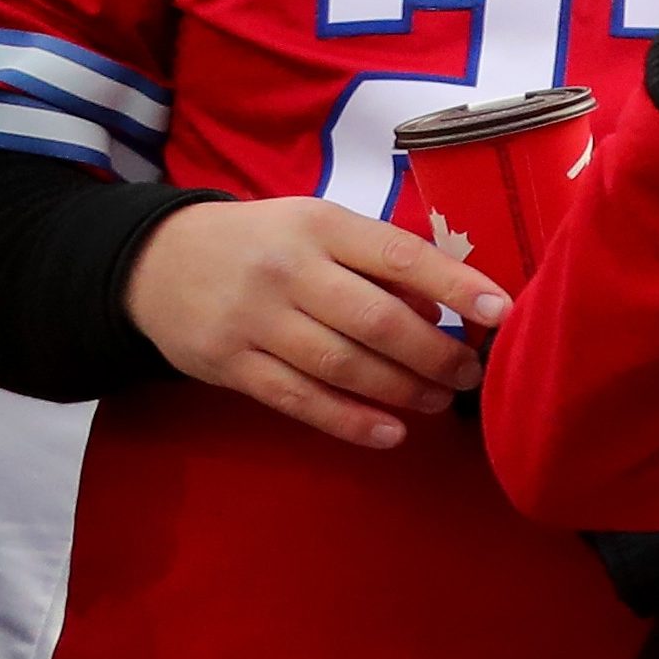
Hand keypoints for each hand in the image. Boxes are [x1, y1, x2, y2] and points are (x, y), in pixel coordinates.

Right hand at [122, 196, 501, 450]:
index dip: (456, 286)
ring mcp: (255, 320)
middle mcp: (289, 271)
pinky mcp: (228, 365)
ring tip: (440, 400)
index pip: (401, 256)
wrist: (156, 260)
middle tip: (472, 373)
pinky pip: (298, 400)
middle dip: (435, 353)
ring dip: (401, 389)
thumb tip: (440, 311)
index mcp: (322, 226)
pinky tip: (389, 432)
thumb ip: (377, 262)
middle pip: (376, 320)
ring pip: (341, 365)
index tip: (502, 311)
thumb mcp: (319, 228)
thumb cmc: (264, 243)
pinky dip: (348, 420)